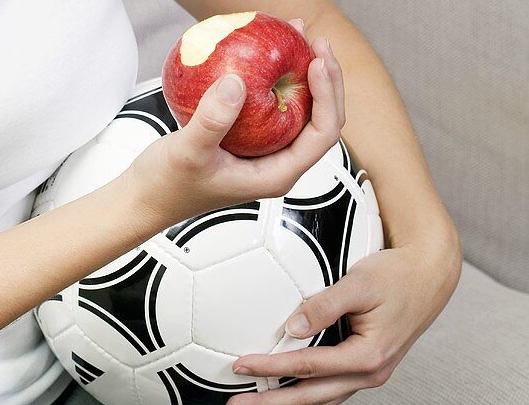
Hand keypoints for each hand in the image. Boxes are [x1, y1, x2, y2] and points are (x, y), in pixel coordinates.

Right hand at [124, 20, 344, 229]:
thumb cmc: (168, 184)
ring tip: (298, 34)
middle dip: (326, 79)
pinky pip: (270, 100)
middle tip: (316, 40)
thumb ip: (211, 121)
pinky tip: (260, 47)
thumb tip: (237, 83)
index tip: (316, 62)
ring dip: (303, 72)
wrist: (146, 195)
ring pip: (298, 106)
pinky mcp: (248, 135)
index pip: (322, 134)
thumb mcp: (187, 151)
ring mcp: (264, 147)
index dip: (328, 96)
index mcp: (277, 173)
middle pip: (320, 117)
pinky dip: (272, 73)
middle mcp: (278, 160)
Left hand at [226, 234, 461, 403]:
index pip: (308, 366)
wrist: (430, 275)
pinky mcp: (367, 364)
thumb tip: (291, 328)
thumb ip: (324, 305)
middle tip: (237, 404)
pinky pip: (331, 385)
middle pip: (312, 396)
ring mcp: (370, 372)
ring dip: (288, 400)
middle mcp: (370, 373)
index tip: (242, 364)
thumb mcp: (360, 282)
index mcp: (368, 356)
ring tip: (257, 401)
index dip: (272, 367)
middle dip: (272, 403)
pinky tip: (289, 385)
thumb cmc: (397, 275)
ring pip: (322, 396)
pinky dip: (307, 388)